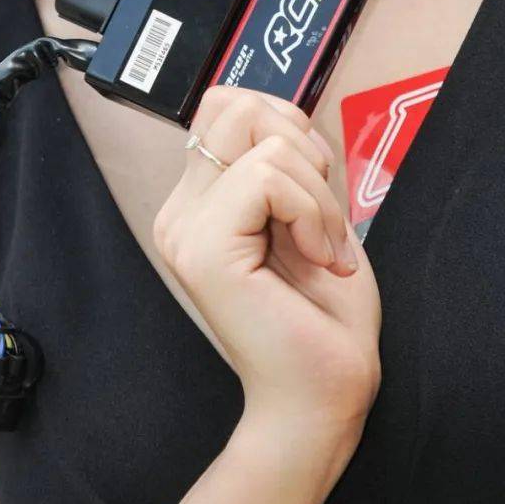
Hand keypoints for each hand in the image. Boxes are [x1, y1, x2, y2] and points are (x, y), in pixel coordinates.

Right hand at [152, 85, 380, 468]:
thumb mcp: (310, 216)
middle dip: (300, 145)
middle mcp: (181, 212)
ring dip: (317, 190)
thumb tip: (290, 113)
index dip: (287, 127)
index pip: (229, 105)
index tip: (314, 191)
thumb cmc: (323, 319)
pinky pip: (269, 177)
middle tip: (318, 215)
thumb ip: (289, 164)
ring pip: (262, 138)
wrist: (321, 399)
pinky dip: (312, 211)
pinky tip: (317, 258)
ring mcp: (185, 229)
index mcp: (200, 202)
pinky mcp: (204, 249)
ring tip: (320, 247)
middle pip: (236, 104)